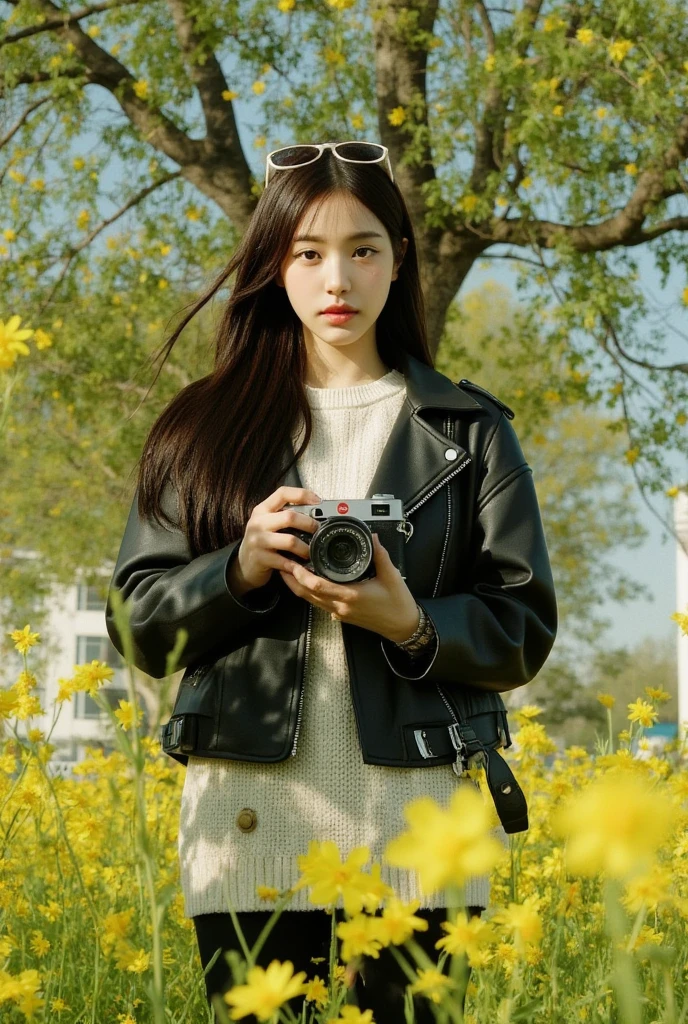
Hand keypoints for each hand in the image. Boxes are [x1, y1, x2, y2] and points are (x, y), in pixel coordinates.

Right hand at [236, 486, 321, 591]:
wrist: (243, 565)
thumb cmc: (262, 542)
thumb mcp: (268, 524)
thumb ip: (284, 515)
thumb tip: (315, 512)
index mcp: (262, 510)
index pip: (282, 493)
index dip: (302, 494)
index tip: (318, 501)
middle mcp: (258, 522)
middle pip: (290, 517)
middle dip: (309, 524)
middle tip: (318, 531)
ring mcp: (258, 541)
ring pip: (290, 540)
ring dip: (305, 548)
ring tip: (311, 552)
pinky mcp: (260, 558)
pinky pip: (285, 561)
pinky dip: (297, 565)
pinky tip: (301, 566)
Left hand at [279, 534, 418, 641]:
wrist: (403, 626)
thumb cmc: (398, 604)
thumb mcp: (391, 575)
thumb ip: (380, 555)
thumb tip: (372, 537)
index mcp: (351, 595)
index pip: (318, 586)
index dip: (302, 575)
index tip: (293, 563)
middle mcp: (341, 606)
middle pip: (308, 595)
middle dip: (292, 581)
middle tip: (283, 565)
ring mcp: (340, 613)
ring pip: (311, 601)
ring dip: (298, 588)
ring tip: (290, 572)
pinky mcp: (342, 616)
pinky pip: (320, 604)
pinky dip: (310, 594)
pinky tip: (308, 584)